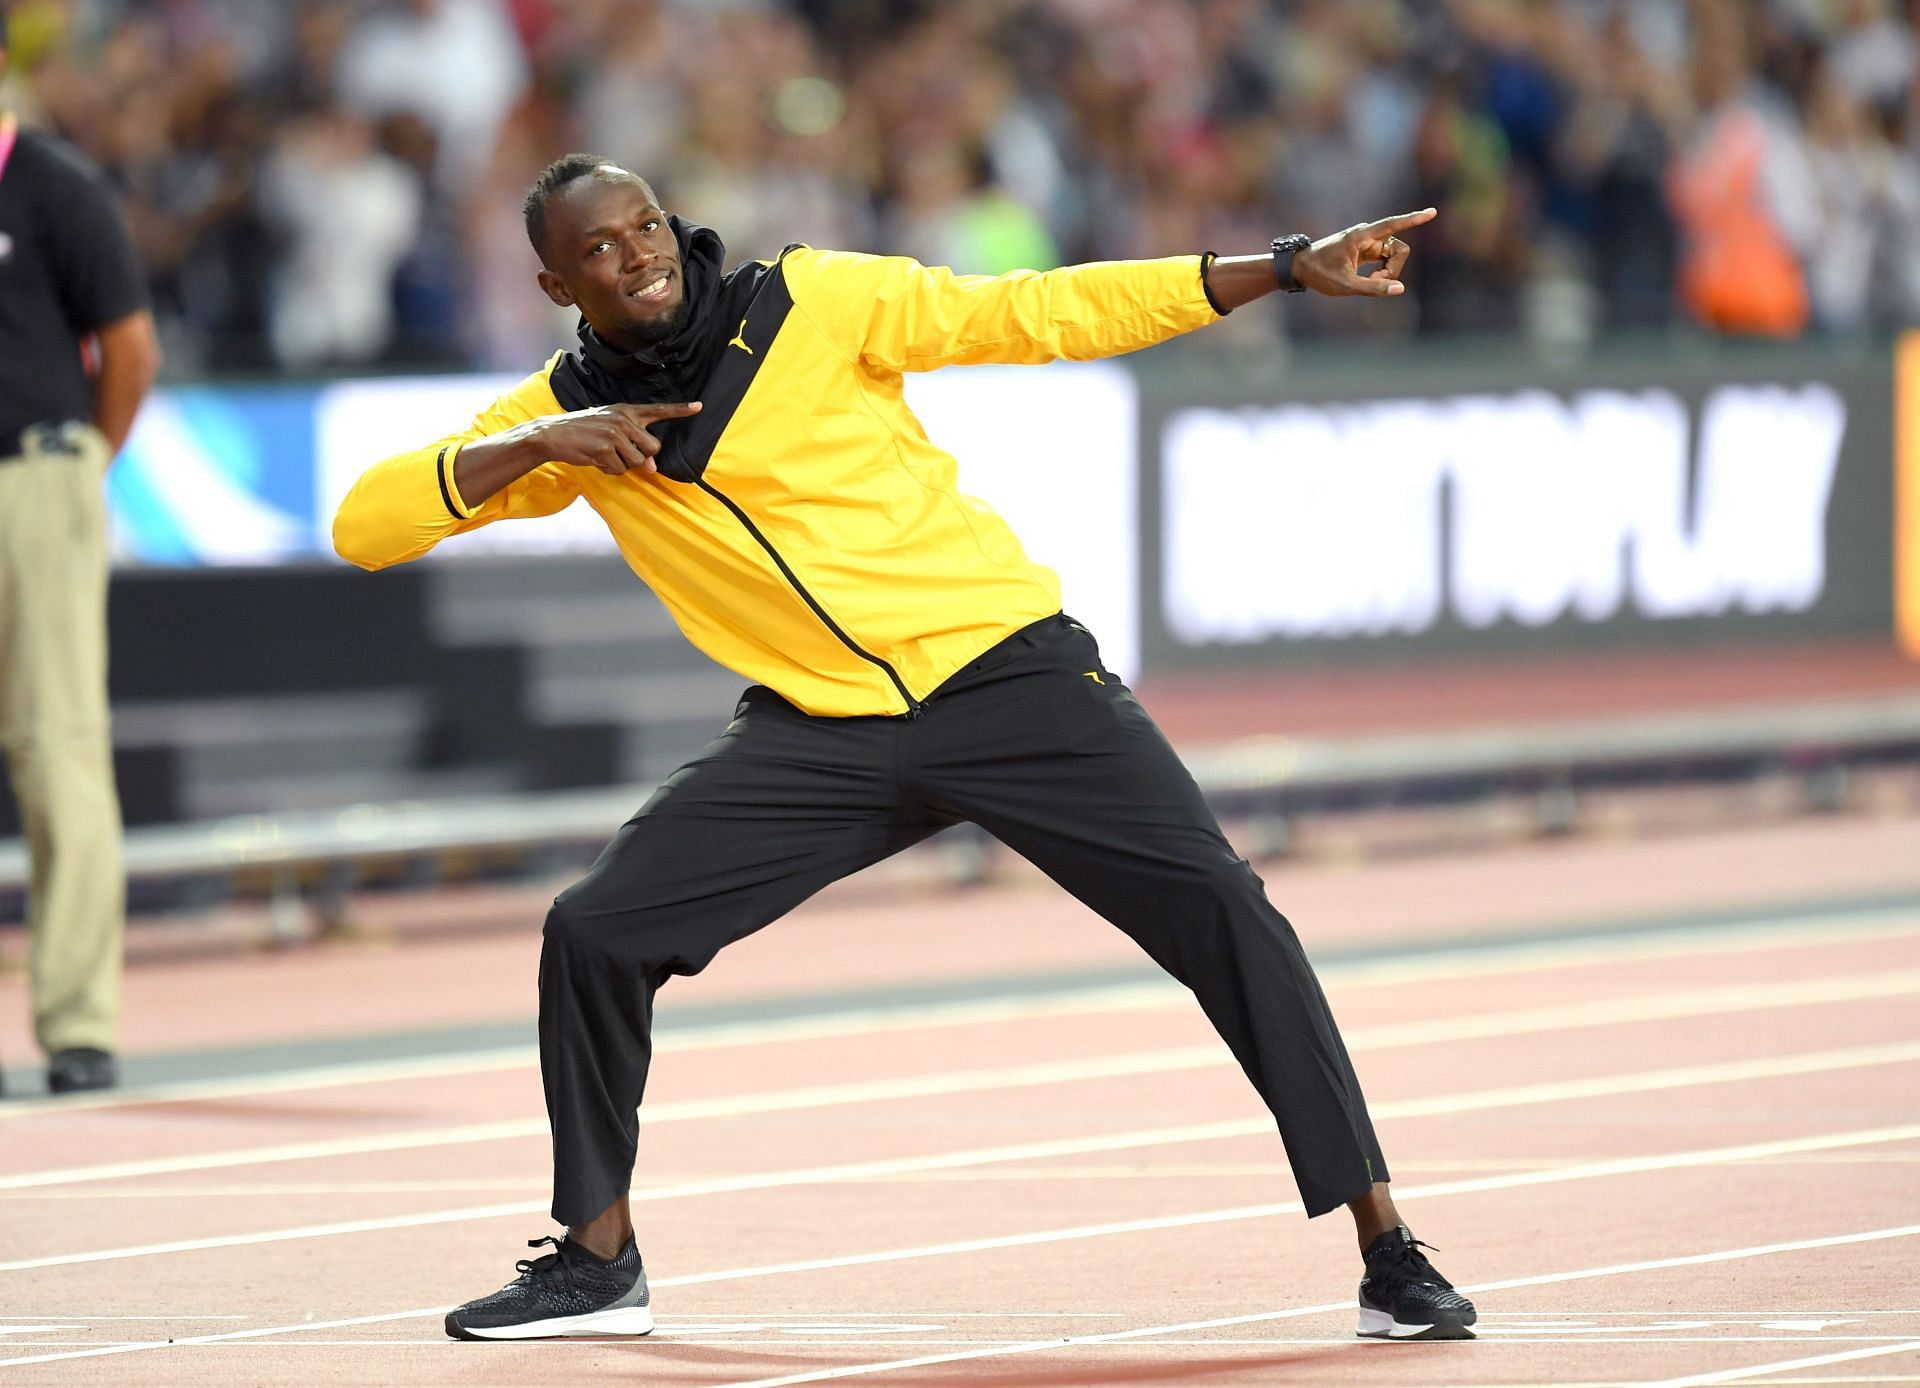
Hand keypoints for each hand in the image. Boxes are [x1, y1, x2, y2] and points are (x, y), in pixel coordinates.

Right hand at [537, 401, 702, 475]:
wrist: (553, 433)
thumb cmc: (584, 432)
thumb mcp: (610, 430)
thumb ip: (634, 444)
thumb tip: (652, 468)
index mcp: (626, 411)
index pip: (658, 410)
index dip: (680, 410)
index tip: (699, 406)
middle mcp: (624, 419)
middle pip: (653, 447)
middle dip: (641, 456)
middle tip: (620, 452)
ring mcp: (615, 433)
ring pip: (637, 462)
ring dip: (622, 465)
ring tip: (604, 454)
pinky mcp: (605, 448)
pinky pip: (620, 469)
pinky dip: (609, 470)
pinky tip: (596, 458)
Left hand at [1290, 208, 1437, 298]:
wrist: (1300, 267)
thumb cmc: (1319, 274)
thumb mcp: (1345, 285)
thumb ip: (1373, 287)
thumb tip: (1400, 288)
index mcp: (1361, 236)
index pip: (1393, 225)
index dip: (1414, 219)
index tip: (1432, 212)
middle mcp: (1367, 235)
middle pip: (1399, 249)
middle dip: (1394, 268)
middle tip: (1375, 282)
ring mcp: (1367, 242)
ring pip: (1393, 256)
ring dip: (1387, 272)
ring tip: (1367, 282)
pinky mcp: (1366, 250)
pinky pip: (1385, 259)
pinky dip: (1382, 272)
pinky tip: (1370, 279)